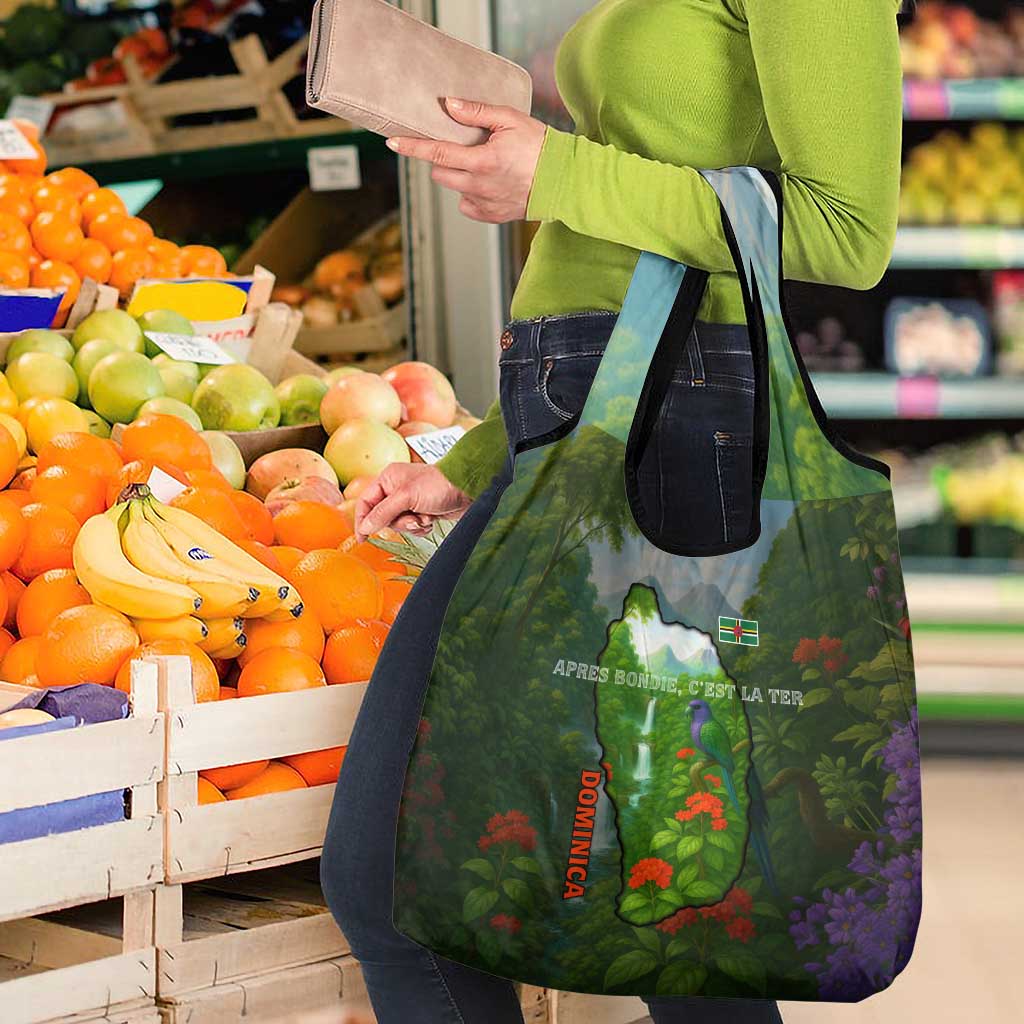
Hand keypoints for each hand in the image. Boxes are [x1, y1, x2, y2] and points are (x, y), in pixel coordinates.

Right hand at [354, 463, 471, 539]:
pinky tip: (431, 520)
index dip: (362, 520)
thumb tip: (365, 527)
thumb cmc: (438, 485)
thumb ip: (383, 512)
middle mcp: (396, 489)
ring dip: (412, 525)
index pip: (365, 502)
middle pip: (382, 517)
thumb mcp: (406, 497)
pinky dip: (421, 527)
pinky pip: (412, 527)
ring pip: (398, 524)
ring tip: (425, 517)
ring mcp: (409, 501)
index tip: (362, 538)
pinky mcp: (421, 511)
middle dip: (398, 522)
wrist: (468, 489)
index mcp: (388, 479)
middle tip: (413, 519)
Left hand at [385, 97, 546, 222]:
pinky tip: (488, 183)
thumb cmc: (540, 146)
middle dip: (442, 159)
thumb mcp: (510, 119)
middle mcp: (479, 186)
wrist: (564, 181)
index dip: (412, 147)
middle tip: (460, 147)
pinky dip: (471, 193)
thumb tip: (448, 105)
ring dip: (458, 175)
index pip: (437, 153)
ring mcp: (484, 204)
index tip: (393, 143)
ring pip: (454, 188)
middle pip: (440, 173)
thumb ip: (476, 112)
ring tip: (481, 164)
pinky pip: (467, 205)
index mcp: (482, 161)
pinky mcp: (491, 216)